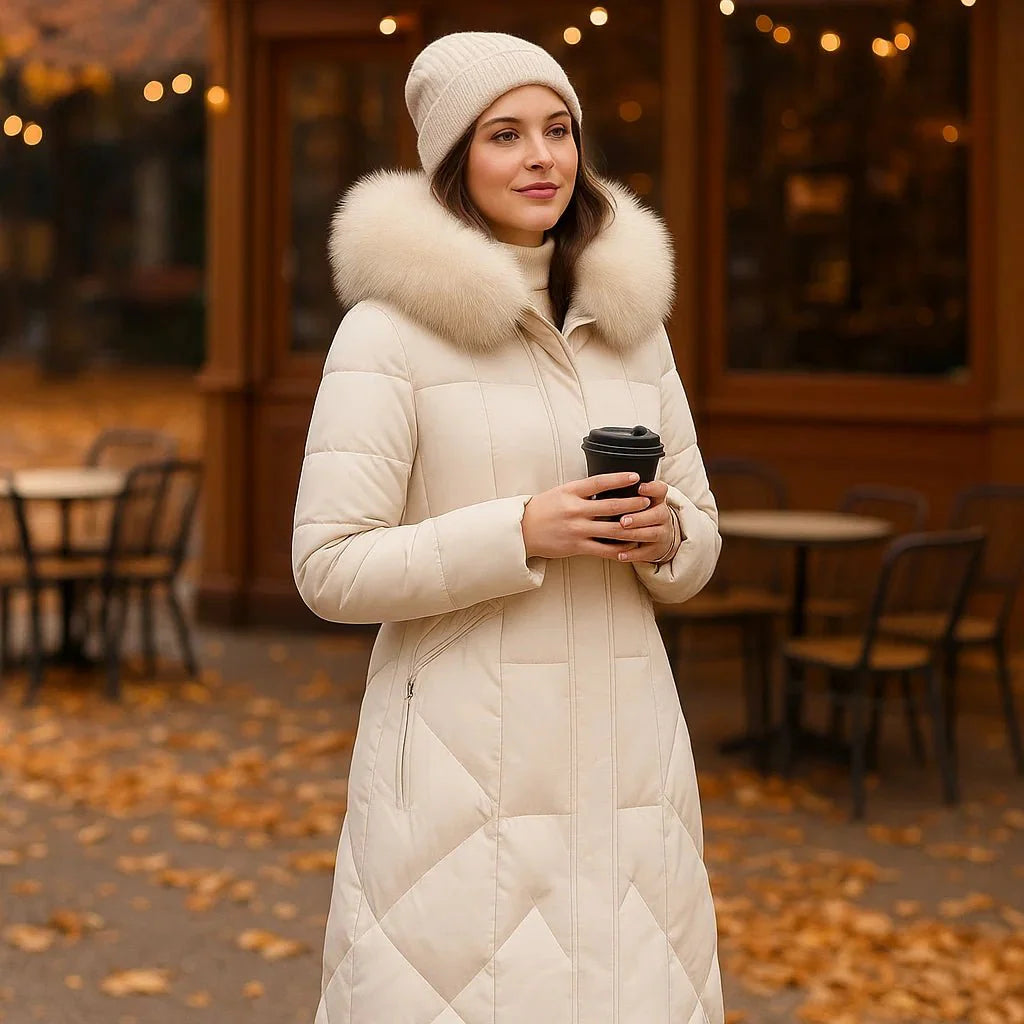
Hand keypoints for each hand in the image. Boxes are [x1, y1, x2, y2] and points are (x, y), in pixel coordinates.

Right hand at [521, 472, 652, 560]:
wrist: (523, 530)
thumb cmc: (543, 509)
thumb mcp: (560, 492)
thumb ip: (582, 490)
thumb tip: (606, 485)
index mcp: (570, 492)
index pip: (599, 482)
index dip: (619, 478)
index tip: (635, 476)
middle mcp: (575, 510)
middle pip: (612, 506)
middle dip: (633, 504)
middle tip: (648, 501)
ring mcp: (577, 529)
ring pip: (612, 529)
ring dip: (633, 526)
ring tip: (646, 522)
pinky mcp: (577, 547)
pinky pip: (604, 549)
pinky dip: (620, 549)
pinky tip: (631, 546)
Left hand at [605, 479, 678, 563]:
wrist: (657, 536)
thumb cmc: (640, 513)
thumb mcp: (637, 501)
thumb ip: (625, 494)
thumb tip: (602, 485)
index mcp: (656, 499)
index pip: (660, 490)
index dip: (651, 488)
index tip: (639, 487)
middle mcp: (662, 515)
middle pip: (657, 514)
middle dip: (639, 517)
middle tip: (623, 520)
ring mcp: (661, 533)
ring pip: (651, 533)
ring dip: (634, 534)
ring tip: (619, 534)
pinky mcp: (656, 549)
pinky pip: (645, 553)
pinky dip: (632, 555)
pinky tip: (620, 555)